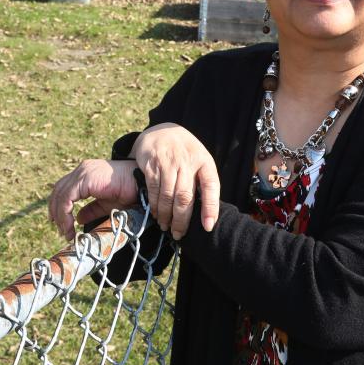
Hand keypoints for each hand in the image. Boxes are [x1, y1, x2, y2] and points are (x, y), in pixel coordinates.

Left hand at [48, 159, 139, 240]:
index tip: (60, 224)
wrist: (141, 186)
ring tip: (66, 232)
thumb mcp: (106, 204)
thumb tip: (78, 218)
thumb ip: (91, 209)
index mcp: (86, 174)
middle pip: (58, 190)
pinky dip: (64, 213)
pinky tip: (70, 226)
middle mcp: (82, 170)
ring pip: (60, 195)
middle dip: (55, 211)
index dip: (58, 206)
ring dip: (60, 216)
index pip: (64, 189)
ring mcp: (83, 172)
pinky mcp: (85, 179)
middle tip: (61, 230)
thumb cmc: (129, 193)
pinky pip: (67, 197)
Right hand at [132, 123, 220, 239]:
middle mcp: (187, 161)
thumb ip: (202, 181)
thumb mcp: (199, 161)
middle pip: (185, 197)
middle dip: (182, 220)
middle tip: (178, 234)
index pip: (211, 186)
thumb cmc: (185, 152)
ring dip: (166, 215)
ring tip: (166, 227)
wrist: (162, 130)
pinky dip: (154, 205)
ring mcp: (168, 162)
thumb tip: (207, 212)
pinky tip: (156, 214)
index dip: (210, 208)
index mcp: (204, 161)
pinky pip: (153, 189)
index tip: (207, 227)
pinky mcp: (152, 163)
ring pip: (168, 196)